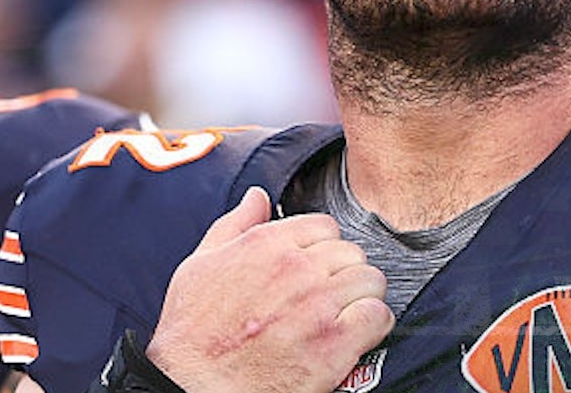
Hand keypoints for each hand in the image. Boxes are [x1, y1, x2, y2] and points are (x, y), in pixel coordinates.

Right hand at [145, 187, 393, 392]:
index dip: (322, 248)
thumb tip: (257, 196)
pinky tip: (354, 334)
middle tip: (327, 296)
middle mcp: (296, 269)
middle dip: (343, 273)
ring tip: (343, 314)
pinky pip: (378, 315)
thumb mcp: (199, 265)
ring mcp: (318, 306)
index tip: (314, 269)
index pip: (325, 226)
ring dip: (362, 297)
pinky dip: (372, 324)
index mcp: (267, 244)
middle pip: (351, 252)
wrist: (192, 387)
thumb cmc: (193, 333)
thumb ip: (235, 224)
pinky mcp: (335, 344)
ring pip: (371, 280)